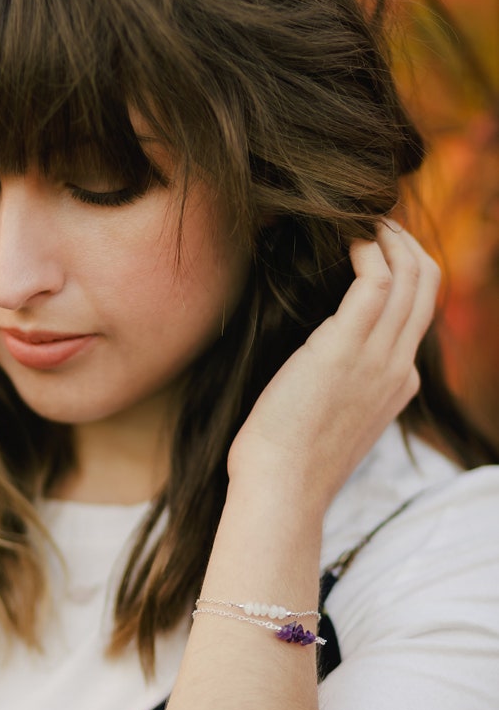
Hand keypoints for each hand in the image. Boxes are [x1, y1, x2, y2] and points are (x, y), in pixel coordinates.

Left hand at [227, 222, 439, 516]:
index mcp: (397, 384)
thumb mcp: (326, 420)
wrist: (280, 490)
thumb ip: (335, 386)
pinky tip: (342, 238)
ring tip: (358, 219)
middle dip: (405, 242)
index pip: (417, 313)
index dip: (401, 271)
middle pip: (428, 284)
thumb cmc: (285, 460)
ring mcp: (378, 358)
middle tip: (371, 220)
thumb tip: (311, 362)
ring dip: (389, 236)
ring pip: (413, 274)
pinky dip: (365, 248)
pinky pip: (376, 280)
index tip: (371, 248)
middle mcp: (398, 367)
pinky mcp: (345, 349)